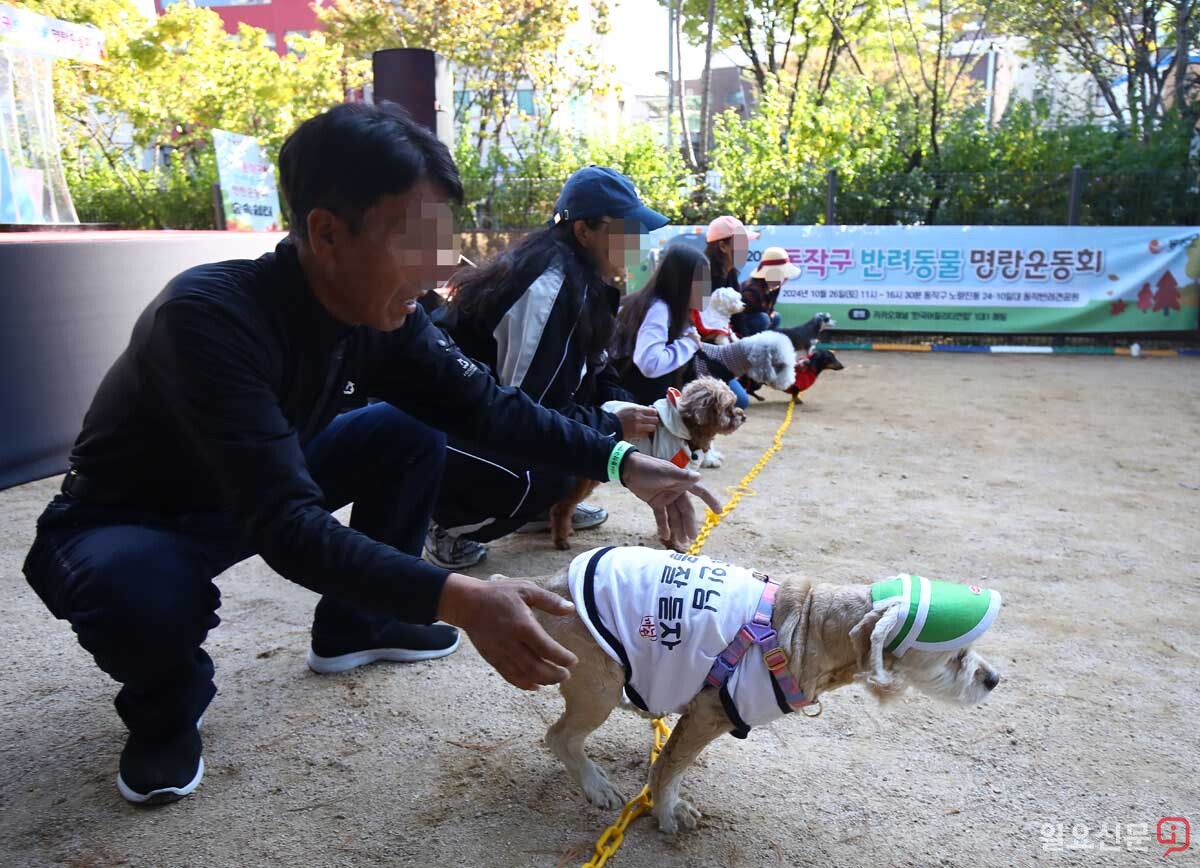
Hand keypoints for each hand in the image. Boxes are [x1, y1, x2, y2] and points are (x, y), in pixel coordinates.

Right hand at [436, 573, 577, 689]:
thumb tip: (571, 609)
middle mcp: (512, 643)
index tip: (573, 661)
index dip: (562, 658)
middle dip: (554, 674)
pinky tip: (535, 686)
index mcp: (523, 625)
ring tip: (555, 680)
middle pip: (536, 667)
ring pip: (524, 674)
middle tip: (566, 675)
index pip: (546, 648)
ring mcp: (500, 652)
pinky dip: (523, 684)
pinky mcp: (492, 658)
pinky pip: (509, 676)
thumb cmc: (498, 593)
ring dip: (542, 680)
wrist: (467, 603)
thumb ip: (549, 600)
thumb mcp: (525, 589)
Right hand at [614, 405, 659, 438]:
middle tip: (651, 421)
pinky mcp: (636, 434)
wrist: (611, 424)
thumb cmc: (619, 414)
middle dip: (654, 420)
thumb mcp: (628, 406)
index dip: (654, 413)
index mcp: (638, 409)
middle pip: (655, 420)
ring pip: (652, 428)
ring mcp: (638, 427)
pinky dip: (646, 433)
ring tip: (648, 427)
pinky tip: (643, 431)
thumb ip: (639, 407)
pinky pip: (646, 434)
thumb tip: (649, 408)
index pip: (654, 411)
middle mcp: (639, 418)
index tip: (652, 414)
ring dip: (651, 427)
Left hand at [619, 451, 722, 548]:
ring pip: (675, 516)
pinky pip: (661, 516)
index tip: (719, 511)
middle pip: (686, 510)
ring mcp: (666, 497)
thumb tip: (699, 476)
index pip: (700, 492)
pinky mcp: (655, 502)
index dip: (710, 501)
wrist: (629, 468)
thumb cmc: (649, 467)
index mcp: (682, 482)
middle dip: (689, 524)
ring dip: (678, 528)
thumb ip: (682, 476)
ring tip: (682, 542)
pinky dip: (663, 526)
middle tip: (693, 538)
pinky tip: (665, 537)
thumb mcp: (665, 472)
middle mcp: (677, 491)